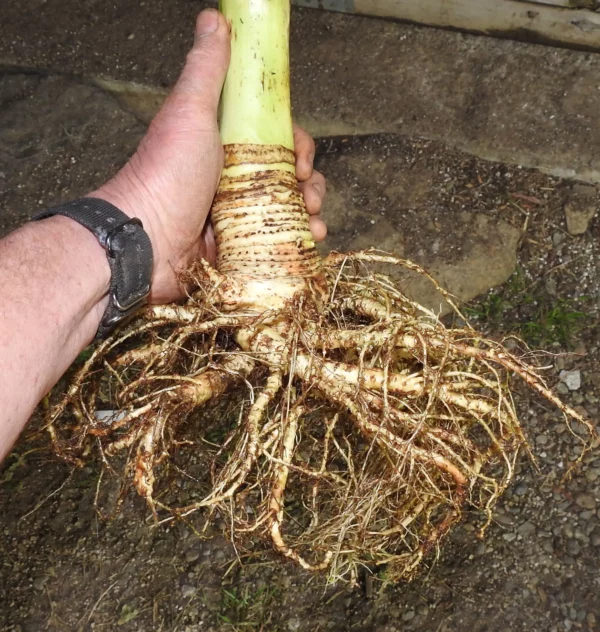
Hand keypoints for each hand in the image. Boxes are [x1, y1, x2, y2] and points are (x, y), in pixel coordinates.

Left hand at [91, 9, 325, 303]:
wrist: (144, 239)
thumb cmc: (165, 173)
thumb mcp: (189, 111)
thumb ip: (206, 68)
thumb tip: (216, 19)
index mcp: (225, 146)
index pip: (275, 140)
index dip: (296, 147)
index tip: (302, 159)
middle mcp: (231, 179)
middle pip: (286, 177)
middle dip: (309, 184)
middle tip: (310, 195)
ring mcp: (234, 216)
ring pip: (284, 210)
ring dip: (309, 213)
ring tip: (314, 224)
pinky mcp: (235, 247)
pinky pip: (274, 242)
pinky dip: (296, 241)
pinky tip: (310, 241)